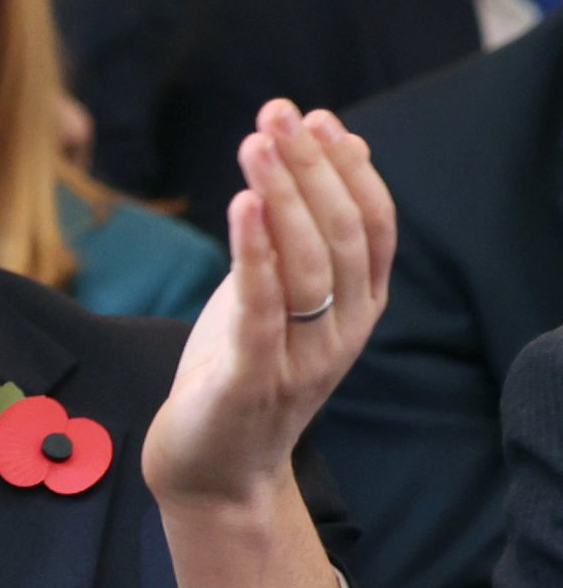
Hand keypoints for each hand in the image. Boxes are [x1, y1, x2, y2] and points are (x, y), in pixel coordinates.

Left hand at [143, 101, 393, 514]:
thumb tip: (342, 148)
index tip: (318, 118)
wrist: (212, 472)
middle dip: (312, 169)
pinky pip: (260, 310)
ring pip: (308, 265)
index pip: (375, 226)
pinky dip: (255, 254)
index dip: (349, 169)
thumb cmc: (242, 371)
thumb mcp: (283, 295)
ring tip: (258, 143)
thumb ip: (309, 232)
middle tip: (279, 114)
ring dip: (282, 196)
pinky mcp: (250, 381)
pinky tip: (242, 205)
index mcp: (357, 307)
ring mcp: (301, 359)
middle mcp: (341, 331)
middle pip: (343, 236)